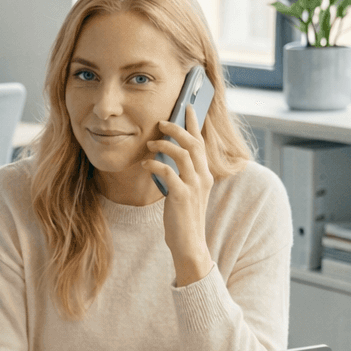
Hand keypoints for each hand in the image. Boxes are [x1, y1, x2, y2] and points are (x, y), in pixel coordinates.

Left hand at [143, 104, 213, 285]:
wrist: (189, 244)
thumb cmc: (183, 218)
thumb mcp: (185, 193)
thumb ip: (181, 175)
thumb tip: (164, 157)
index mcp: (205, 175)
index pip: (201, 143)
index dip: (194, 124)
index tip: (187, 107)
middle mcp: (203, 177)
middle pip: (193, 143)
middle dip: (177, 128)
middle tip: (161, 122)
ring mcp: (194, 186)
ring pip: (183, 154)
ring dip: (164, 145)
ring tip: (150, 144)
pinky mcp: (181, 196)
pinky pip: (168, 173)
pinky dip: (155, 165)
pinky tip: (145, 165)